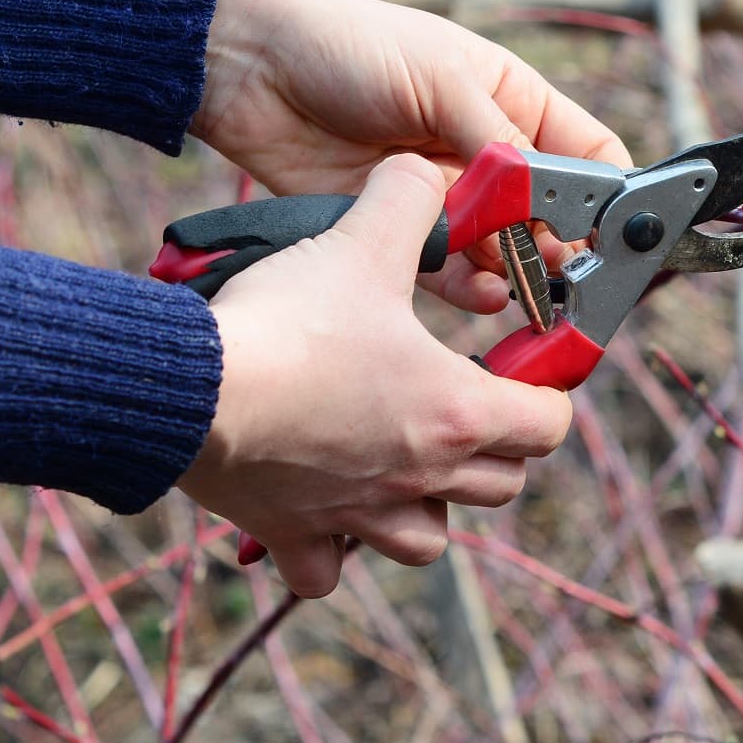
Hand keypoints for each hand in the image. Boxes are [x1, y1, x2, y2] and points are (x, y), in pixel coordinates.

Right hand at [178, 155, 572, 597]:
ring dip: (427, 509)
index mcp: (455, 410)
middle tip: (461, 402)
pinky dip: (330, 552)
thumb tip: (426, 170)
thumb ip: (409, 195)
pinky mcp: (291, 534)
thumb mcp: (363, 238)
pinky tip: (320, 514)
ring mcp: (357, 515)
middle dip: (495, 449)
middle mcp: (419, 476)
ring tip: (403, 465)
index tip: (517, 369)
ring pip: (428, 541)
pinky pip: (324, 572)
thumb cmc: (288, 321)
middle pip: (501, 487)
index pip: (551, 425)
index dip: (545, 394)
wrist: (191, 386)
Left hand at [191, 0, 633, 310]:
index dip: (607, 194)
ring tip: (526, 291)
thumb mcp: (440, 77)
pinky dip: (468, 286)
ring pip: (501, 247)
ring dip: (516, 271)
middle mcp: (485, 151)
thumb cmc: (348, 45)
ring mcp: (443, 194)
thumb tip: (552, 193)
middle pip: (549, 213)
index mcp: (512, 100)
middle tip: (567, 277)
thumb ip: (499, 140)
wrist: (251, 68)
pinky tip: (483, 292)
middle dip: (562, 245)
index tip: (614, 233)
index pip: (586, 154)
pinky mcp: (397, 228)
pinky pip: (446, 268)